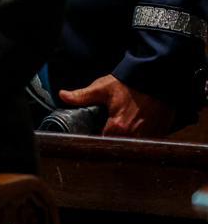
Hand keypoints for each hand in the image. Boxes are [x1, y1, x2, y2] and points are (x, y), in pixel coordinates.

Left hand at [59, 74, 174, 136]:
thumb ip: (81, 96)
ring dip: (127, 141)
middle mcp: (135, 135)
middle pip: (119, 146)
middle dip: (113, 141)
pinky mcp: (160, 132)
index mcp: (118, 127)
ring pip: (134, 145)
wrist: (156, 78)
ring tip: (123, 130)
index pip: (103, 143)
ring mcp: (150, 135)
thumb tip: (62, 95)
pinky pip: (147, 142)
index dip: (97, 140)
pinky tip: (137, 128)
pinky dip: (141, 138)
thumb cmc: (128, 83)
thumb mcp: (102, 88)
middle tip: (108, 131)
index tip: (95, 135)